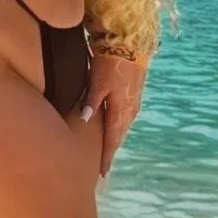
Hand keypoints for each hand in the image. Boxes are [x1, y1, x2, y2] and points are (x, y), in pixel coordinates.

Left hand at [80, 50, 146, 177]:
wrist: (130, 43)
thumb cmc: (111, 63)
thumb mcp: (98, 83)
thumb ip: (90, 103)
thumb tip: (84, 120)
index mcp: (121, 112)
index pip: (112, 141)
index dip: (106, 157)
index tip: (101, 174)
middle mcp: (130, 111)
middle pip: (118, 136)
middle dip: (110, 150)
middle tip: (101, 166)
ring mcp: (133, 102)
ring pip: (122, 126)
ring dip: (114, 138)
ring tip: (106, 150)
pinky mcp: (133, 94)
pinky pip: (124, 117)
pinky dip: (117, 126)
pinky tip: (112, 126)